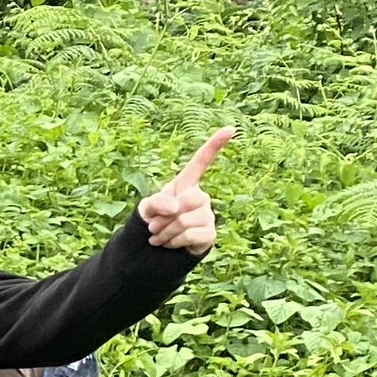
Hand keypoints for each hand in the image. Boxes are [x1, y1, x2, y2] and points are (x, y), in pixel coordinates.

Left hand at [138, 129, 232, 251]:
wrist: (155, 248)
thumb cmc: (153, 221)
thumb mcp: (145, 208)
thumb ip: (155, 203)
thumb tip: (177, 208)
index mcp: (185, 184)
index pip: (201, 162)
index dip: (214, 145)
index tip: (230, 128)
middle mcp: (200, 197)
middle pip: (188, 199)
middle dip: (165, 216)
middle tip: (154, 227)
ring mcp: (207, 215)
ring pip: (185, 221)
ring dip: (165, 232)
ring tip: (159, 237)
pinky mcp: (209, 234)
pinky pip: (191, 235)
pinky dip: (174, 242)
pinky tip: (170, 244)